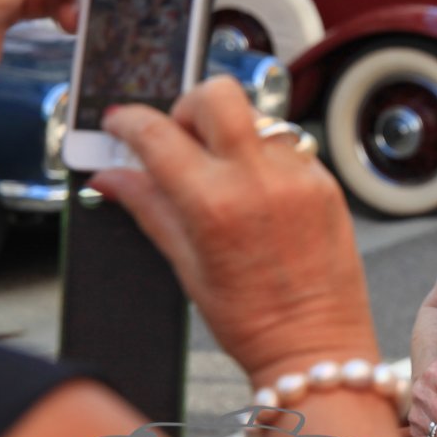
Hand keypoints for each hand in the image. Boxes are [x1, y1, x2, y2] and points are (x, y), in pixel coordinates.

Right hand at [89, 78, 378, 383]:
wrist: (316, 342)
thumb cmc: (253, 318)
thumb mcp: (186, 266)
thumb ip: (149, 208)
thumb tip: (109, 177)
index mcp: (214, 203)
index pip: (158, 134)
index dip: (129, 120)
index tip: (120, 121)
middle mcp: (260, 179)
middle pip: (217, 95)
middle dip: (188, 107)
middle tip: (179, 139)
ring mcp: (300, 175)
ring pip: (257, 116)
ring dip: (231, 131)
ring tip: (221, 171)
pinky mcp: (327, 181)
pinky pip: (289, 144)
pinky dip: (266, 154)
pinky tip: (258, 190)